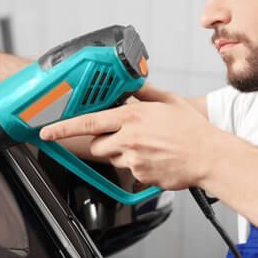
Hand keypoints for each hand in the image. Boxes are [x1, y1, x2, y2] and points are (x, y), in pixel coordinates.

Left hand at [38, 82, 215, 189]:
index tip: (47, 131)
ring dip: (120, 153)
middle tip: (121, 136)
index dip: (63, 128)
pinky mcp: (140, 176)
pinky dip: (136, 165)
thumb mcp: (168, 100)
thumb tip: (132, 81)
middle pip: (96, 145)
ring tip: (146, 147)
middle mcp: (129, 138)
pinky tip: (154, 157)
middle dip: (101, 142)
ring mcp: (133, 159)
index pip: (88, 122)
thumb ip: (144, 91)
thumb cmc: (192, 130)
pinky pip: (128, 171)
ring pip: (112, 158)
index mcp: (132, 116)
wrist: (210, 157)